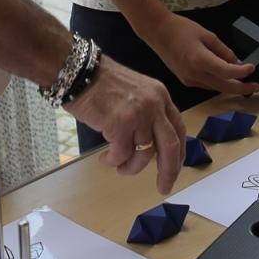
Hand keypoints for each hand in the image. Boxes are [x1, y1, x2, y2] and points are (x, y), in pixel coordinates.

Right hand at [64, 60, 187, 194]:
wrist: (79, 71)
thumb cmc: (100, 82)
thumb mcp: (135, 92)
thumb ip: (148, 114)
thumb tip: (152, 145)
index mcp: (160, 96)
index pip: (178, 129)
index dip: (180, 152)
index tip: (176, 168)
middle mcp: (154, 105)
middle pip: (170, 146)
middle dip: (168, 171)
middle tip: (163, 187)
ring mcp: (138, 114)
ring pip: (143, 154)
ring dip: (130, 167)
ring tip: (118, 166)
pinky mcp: (120, 124)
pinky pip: (121, 154)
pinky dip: (113, 161)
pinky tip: (104, 158)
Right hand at [145, 14, 258, 96]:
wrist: (158, 32)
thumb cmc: (181, 29)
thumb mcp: (207, 35)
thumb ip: (223, 50)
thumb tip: (236, 62)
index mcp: (200, 60)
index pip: (227, 72)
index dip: (242, 72)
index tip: (252, 68)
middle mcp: (194, 74)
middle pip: (224, 87)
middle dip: (242, 88)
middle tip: (256, 86)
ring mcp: (189, 80)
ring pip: (216, 87)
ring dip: (230, 86)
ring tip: (244, 81)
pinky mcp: (186, 80)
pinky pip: (207, 84)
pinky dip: (218, 82)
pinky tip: (226, 76)